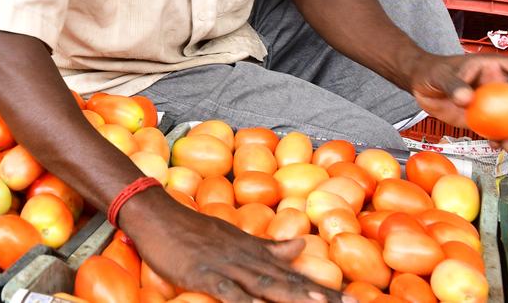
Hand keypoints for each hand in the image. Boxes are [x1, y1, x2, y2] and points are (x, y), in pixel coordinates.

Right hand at [122, 187, 342, 301]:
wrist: (155, 213)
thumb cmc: (191, 228)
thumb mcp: (233, 236)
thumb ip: (267, 245)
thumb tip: (302, 244)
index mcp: (255, 250)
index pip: (294, 272)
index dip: (324, 287)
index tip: (352, 299)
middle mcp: (246, 256)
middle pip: (288, 280)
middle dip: (320, 294)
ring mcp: (225, 265)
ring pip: (265, 284)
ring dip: (293, 294)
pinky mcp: (203, 273)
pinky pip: (228, 291)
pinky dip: (244, 300)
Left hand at [407, 52, 507, 151]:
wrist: (421, 85)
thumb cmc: (432, 71)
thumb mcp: (440, 75)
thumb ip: (453, 85)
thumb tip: (466, 99)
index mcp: (495, 67)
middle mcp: (500, 86)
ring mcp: (494, 104)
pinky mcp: (484, 120)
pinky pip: (498, 132)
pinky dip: (500, 140)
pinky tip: (497, 146)